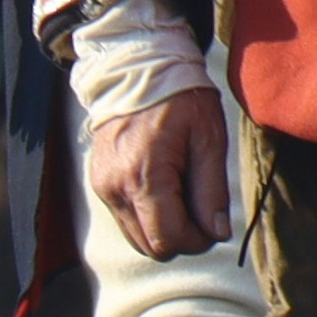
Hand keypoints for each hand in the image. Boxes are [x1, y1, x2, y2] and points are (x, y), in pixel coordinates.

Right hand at [88, 86, 236, 259]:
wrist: (139, 70)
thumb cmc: (181, 100)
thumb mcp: (209, 138)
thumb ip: (212, 189)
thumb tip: (218, 232)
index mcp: (143, 176)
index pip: (167, 239)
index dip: (196, 240)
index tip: (214, 223)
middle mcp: (114, 187)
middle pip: (150, 246)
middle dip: (181, 237)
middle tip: (201, 207)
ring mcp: (102, 186)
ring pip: (136, 236)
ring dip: (164, 227)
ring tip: (183, 191)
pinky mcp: (99, 182)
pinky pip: (125, 217)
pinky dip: (148, 214)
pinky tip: (165, 186)